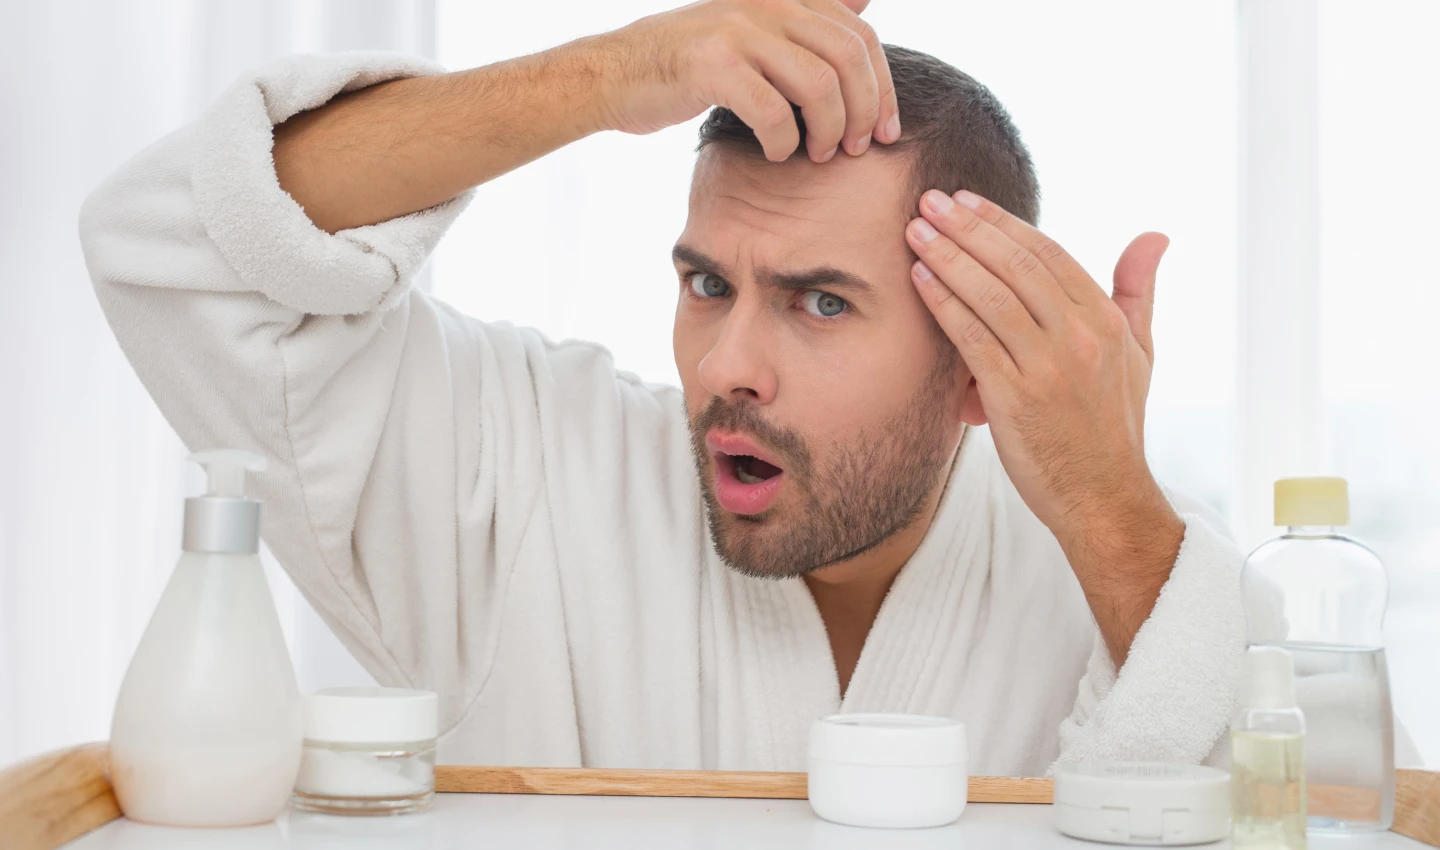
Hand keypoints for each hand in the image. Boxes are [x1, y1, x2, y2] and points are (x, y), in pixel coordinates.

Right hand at [590, 0, 899, 161]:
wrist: (615, 73)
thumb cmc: (687, 64)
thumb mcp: (751, 29)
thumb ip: (805, 19)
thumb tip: (864, 2)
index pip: (860, 37)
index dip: (883, 87)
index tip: (887, 130)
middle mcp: (768, 4)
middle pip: (848, 58)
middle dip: (864, 111)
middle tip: (857, 149)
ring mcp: (739, 30)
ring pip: (818, 84)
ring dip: (829, 130)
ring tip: (818, 155)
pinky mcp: (712, 65)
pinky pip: (773, 111)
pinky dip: (783, 142)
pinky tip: (776, 154)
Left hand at [905, 189, 1184, 661]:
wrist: (1102, 497)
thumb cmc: (1113, 426)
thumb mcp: (1140, 353)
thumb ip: (1138, 291)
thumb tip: (1155, 236)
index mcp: (1106, 321)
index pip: (1048, 254)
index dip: (1003, 223)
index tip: (967, 201)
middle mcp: (1080, 336)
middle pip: (1015, 265)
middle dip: (967, 228)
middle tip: (929, 200)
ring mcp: (1048, 366)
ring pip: (990, 294)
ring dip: (948, 256)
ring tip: (915, 230)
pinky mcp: (1015, 396)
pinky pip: (972, 337)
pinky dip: (944, 302)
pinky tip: (920, 278)